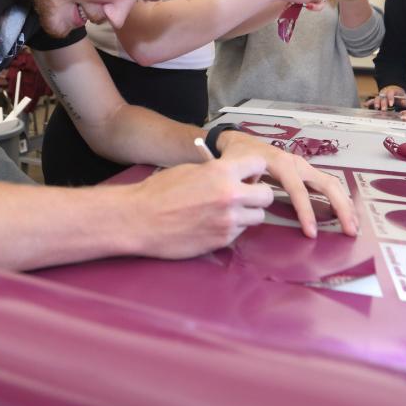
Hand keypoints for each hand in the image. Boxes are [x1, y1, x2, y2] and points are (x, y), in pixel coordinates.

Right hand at [130, 154, 272, 258]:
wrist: (139, 219)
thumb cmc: (160, 191)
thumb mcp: (192, 170)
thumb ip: (219, 171)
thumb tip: (239, 174)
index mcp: (222, 172)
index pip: (259, 164)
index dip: (254, 168)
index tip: (248, 173)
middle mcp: (230, 196)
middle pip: (266, 195)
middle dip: (256, 194)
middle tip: (243, 194)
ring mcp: (228, 221)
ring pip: (258, 217)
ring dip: (247, 213)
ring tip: (227, 210)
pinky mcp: (222, 241)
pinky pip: (240, 232)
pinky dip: (232, 227)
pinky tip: (213, 223)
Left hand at [217, 131, 358, 238]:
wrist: (240, 143)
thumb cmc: (238, 158)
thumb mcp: (237, 171)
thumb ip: (245, 185)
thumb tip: (254, 200)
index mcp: (281, 163)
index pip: (298, 190)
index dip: (306, 212)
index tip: (311, 233)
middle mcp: (297, 164)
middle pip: (326, 184)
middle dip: (340, 207)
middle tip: (349, 231)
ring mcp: (304, 167)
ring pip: (331, 184)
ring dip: (344, 204)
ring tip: (353, 225)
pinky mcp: (306, 173)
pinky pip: (327, 185)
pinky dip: (339, 200)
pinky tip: (345, 215)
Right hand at [366, 85, 405, 109]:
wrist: (395, 91)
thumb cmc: (400, 95)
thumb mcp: (404, 98)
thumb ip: (404, 101)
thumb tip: (404, 104)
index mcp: (392, 91)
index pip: (390, 93)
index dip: (390, 98)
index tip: (391, 104)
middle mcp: (385, 93)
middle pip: (383, 97)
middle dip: (383, 103)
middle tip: (384, 109)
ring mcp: (381, 96)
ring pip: (377, 98)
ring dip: (376, 103)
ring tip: (377, 108)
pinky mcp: (378, 99)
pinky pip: (373, 100)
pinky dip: (369, 102)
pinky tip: (365, 104)